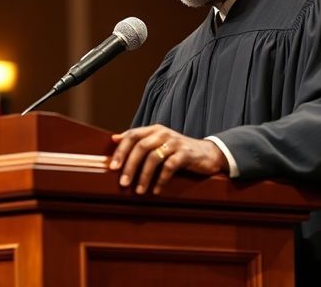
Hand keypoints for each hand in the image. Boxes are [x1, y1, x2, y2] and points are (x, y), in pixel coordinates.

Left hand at [109, 124, 228, 194]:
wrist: (208, 153)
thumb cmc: (178, 150)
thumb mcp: (158, 142)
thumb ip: (139, 140)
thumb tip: (114, 138)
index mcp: (154, 129)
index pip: (132, 135)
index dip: (121, 150)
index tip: (112, 167)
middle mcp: (163, 133)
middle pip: (141, 147)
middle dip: (130, 166)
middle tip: (123, 183)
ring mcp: (175, 143)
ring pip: (154, 157)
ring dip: (144, 176)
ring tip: (139, 191)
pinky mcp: (186, 154)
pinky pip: (170, 167)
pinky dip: (161, 180)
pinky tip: (156, 190)